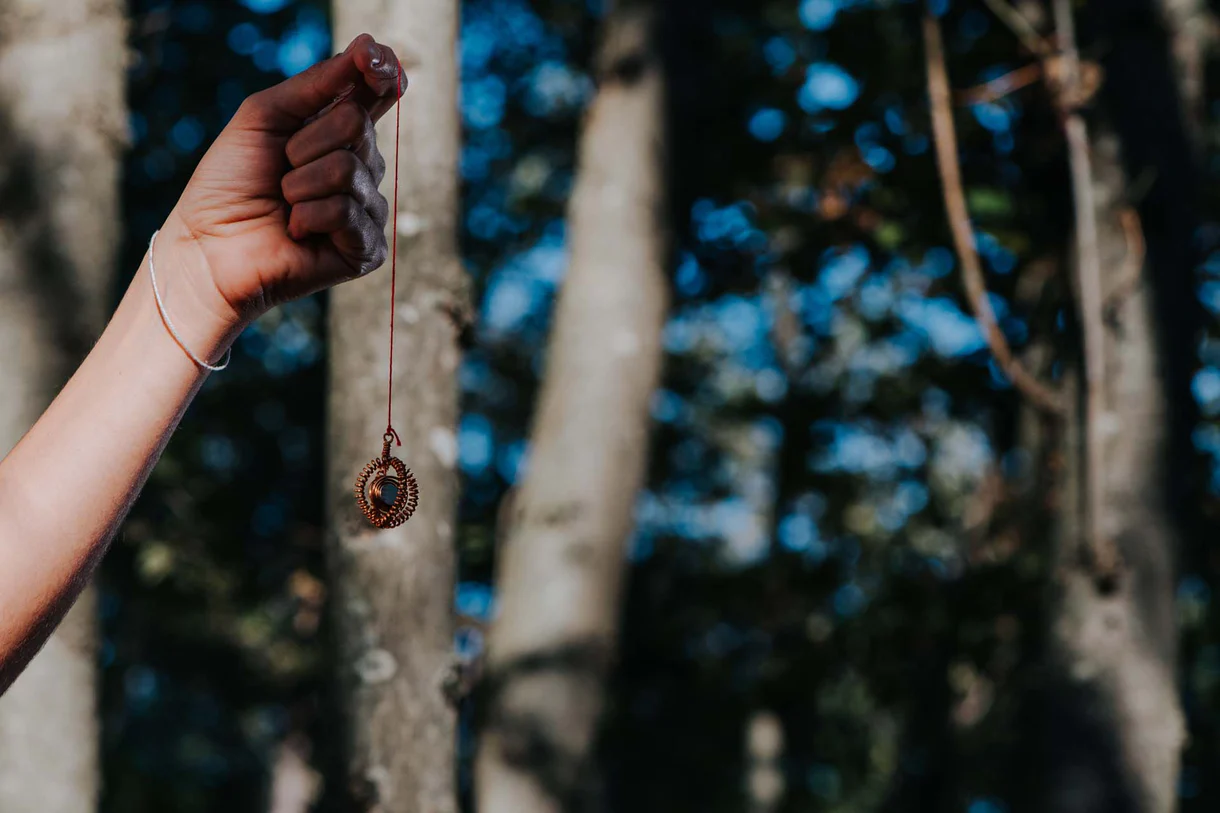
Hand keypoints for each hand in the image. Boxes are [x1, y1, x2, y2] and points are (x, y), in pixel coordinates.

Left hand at [157, 33, 404, 335]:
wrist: (208, 246)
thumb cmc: (230, 183)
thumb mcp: (266, 115)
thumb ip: (319, 83)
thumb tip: (371, 48)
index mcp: (337, 133)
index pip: (376, 94)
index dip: (380, 73)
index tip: (371, 57)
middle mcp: (360, 167)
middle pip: (358, 124)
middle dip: (307, 141)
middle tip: (282, 167)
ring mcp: (366, 208)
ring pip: (350, 168)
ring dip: (301, 183)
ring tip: (283, 204)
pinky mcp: (366, 248)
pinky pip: (348, 210)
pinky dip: (310, 216)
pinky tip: (295, 231)